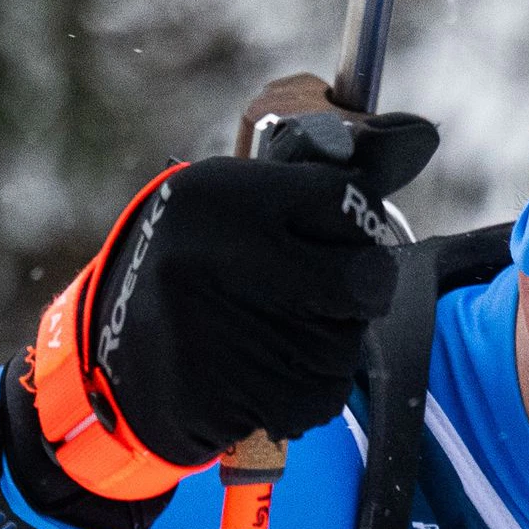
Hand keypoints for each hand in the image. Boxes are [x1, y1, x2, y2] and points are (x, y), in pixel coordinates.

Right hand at [5, 102, 439, 528]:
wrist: (107, 363)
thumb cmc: (194, 267)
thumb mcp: (235, 201)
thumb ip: (322, 174)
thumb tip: (421, 134)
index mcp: (218, 193)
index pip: (346, 199)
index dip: (356, 223)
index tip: (335, 234)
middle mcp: (217, 255)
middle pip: (365, 277)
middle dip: (360, 289)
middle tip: (324, 291)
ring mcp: (223, 328)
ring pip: (346, 341)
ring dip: (329, 342)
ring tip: (271, 329)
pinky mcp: (233, 394)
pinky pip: (321, 392)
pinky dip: (307, 388)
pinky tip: (261, 371)